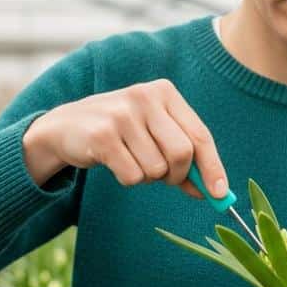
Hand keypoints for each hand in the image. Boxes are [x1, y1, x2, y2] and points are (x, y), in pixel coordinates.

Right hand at [22, 78, 226, 199]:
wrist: (65, 127)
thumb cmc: (121, 133)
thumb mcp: (155, 135)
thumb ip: (185, 159)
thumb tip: (214, 192)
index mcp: (165, 92)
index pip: (200, 135)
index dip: (213, 167)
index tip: (221, 194)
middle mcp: (145, 97)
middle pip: (182, 154)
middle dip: (177, 175)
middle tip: (165, 177)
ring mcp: (122, 115)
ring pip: (156, 169)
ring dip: (148, 177)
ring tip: (132, 160)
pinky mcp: (102, 135)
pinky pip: (132, 176)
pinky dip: (129, 179)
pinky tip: (115, 162)